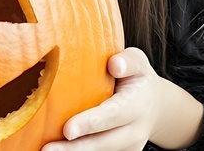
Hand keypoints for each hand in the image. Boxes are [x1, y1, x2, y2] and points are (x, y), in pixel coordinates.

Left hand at [40, 47, 162, 150]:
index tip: (68, 129)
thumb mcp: (138, 62)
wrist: (156, 106)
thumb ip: (127, 61)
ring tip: (46, 150)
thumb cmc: (138, 78)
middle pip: (104, 143)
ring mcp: (129, 147)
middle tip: (48, 149)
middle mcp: (135, 131)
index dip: (90, 123)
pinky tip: (57, 150)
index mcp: (138, 105)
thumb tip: (114, 64)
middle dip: (76, 148)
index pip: (113, 115)